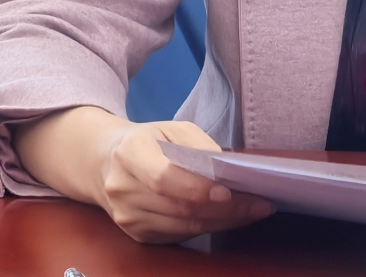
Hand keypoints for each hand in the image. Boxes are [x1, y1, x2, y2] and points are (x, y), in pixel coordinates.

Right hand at [14, 106, 273, 243]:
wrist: (106, 163)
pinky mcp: (136, 234)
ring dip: (223, 221)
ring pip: (183, 227)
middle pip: (179, 207)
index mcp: (130, 153)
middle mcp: (123, 188)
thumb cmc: (149, 141)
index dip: (198, 188)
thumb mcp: (173, 129)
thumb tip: (227, 171)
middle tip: (259, 204)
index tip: (229, 191)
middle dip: (225, 209)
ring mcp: (127, 216)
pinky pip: (179, 235)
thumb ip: (199, 146)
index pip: (164, 178)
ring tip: (253, 211)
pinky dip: (208, 228)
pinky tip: (230, 218)